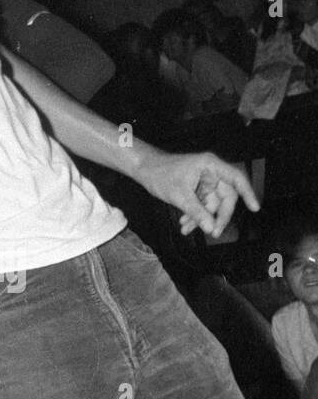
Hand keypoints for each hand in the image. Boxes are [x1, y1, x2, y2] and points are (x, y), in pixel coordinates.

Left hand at [134, 147, 259, 236]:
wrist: (142, 169)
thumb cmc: (159, 174)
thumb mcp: (179, 195)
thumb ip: (197, 212)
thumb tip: (211, 228)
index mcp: (211, 166)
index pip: (236, 179)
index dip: (248, 193)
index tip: (255, 208)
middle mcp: (211, 172)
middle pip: (225, 197)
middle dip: (218, 216)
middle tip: (213, 233)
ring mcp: (204, 180)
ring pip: (212, 204)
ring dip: (202, 218)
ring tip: (187, 229)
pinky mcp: (197, 188)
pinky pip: (202, 204)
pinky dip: (195, 214)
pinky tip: (185, 225)